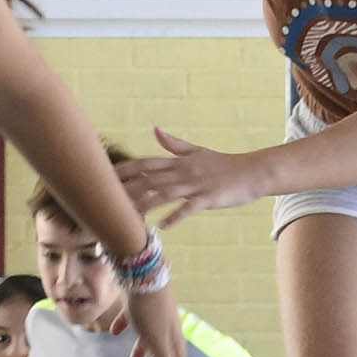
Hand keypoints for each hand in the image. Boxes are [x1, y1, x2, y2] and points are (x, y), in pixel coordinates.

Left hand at [116, 130, 243, 224]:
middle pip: (150, 179)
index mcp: (179, 162)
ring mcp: (196, 185)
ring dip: (146, 204)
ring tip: (129, 215)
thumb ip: (175, 144)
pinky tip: (162, 226)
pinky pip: (189, 208)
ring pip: (165, 193)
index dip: (125, 169)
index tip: (104, 174)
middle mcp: (184, 171)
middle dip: (128, 188)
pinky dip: (175, 216)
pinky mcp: (209, 198)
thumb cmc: (224, 165)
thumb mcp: (197, 152)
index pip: (146, 163)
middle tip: (106, 198)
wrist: (252, 171)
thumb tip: (155, 129)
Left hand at [121, 285, 190, 356]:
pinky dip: (126, 327)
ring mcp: (153, 313)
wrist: (142, 273)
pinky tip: (114, 331)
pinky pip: (133, 319)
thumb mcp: (157, 340)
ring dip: (142, 351)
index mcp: (172, 337)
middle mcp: (166, 326)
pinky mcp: (139, 301)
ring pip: (149, 337)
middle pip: (161, 354)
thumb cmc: (150, 311)